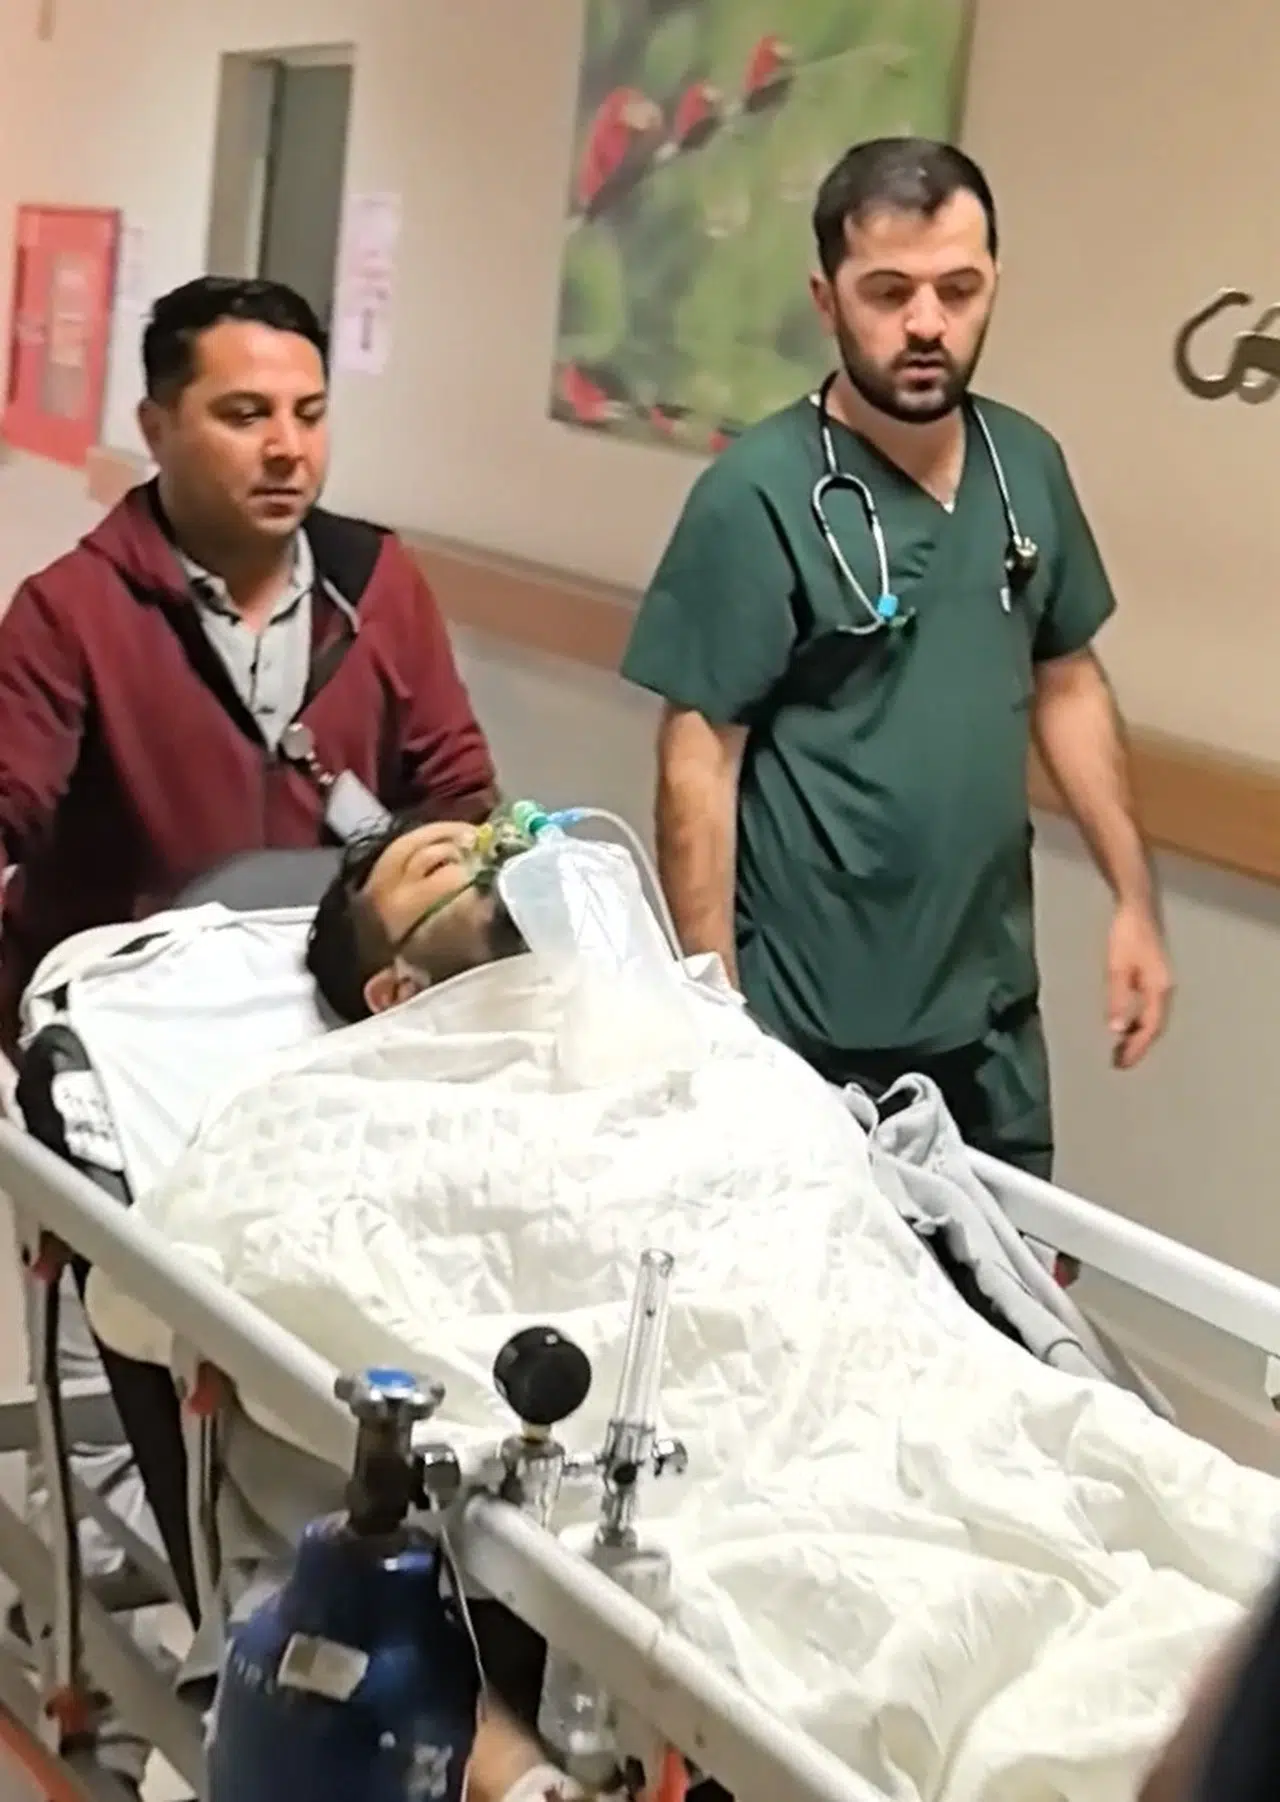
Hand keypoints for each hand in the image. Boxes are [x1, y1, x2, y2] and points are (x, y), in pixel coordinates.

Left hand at [1106, 903, 1172, 1068]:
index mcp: (1159, 989)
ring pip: (1152, 1018)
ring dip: (1137, 1035)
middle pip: (1154, 1026)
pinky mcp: (1153, 977)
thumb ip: (1118, 998)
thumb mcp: (1117, 967)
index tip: (1122, 1064)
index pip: (1150, 1027)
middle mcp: (1164, 989)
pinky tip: (1124, 1024)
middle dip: (1138, 1046)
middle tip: (1120, 1064)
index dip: (1136, 1047)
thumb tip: (1116, 1030)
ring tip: (1119, 1050)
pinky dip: (1137, 1021)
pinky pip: (1148, 1007)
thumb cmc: (1126, 935)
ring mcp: (1161, 982)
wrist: (1136, 907)